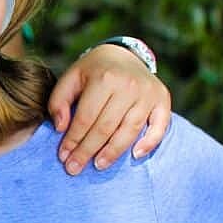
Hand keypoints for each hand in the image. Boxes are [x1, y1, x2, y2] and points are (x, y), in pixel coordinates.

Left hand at [49, 44, 170, 174]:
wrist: (122, 54)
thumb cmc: (93, 71)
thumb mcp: (71, 77)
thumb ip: (59, 100)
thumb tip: (61, 128)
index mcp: (104, 78)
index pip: (86, 117)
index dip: (73, 139)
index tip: (63, 156)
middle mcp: (129, 85)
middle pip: (106, 127)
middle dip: (88, 151)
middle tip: (74, 169)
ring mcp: (148, 93)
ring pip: (130, 130)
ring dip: (113, 152)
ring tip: (98, 165)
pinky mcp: (163, 99)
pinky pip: (159, 126)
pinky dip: (149, 143)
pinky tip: (135, 156)